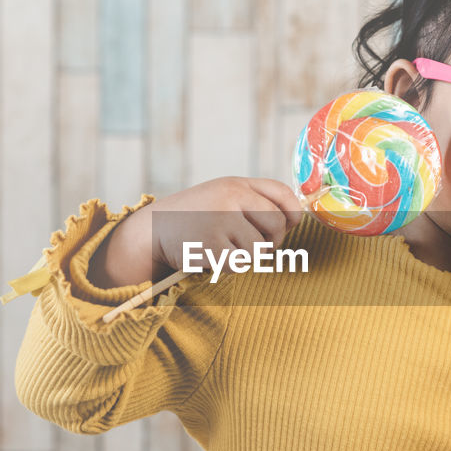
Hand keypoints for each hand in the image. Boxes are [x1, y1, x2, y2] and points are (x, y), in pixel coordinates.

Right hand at [94, 177, 303, 286]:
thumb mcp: (225, 194)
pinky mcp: (211, 246)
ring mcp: (221, 220)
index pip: (285, 196)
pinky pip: (239, 264)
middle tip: (251, 243)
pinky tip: (212, 255)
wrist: (154, 228)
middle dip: (271, 240)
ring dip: (246, 255)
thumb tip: (296, 217)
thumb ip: (257, 199)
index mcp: (238, 184)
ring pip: (259, 248)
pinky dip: (230, 266)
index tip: (286, 225)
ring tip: (223, 246)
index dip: (292, 215)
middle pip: (277, 225)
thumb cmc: (197, 214)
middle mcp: (231, 197)